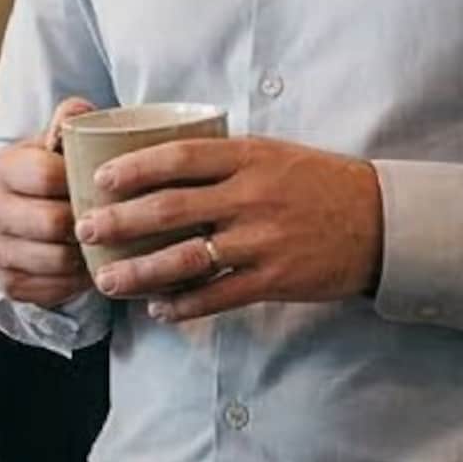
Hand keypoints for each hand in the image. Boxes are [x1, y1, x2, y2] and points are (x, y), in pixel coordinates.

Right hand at [0, 97, 97, 306]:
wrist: (17, 209)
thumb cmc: (46, 169)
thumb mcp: (55, 140)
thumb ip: (69, 119)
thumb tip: (79, 114)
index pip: (47, 175)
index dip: (83, 180)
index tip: (106, 182)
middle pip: (53, 223)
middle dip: (88, 221)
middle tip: (112, 217)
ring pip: (56, 260)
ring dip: (87, 255)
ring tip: (105, 242)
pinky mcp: (6, 284)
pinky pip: (52, 289)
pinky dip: (76, 280)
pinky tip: (88, 264)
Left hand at [75, 135, 384, 323]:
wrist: (378, 221)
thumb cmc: (318, 181)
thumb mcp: (274, 153)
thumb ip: (226, 159)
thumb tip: (168, 161)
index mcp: (249, 157)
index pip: (180, 157)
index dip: (136, 168)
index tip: (101, 179)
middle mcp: (251, 196)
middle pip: (172, 209)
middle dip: (121, 221)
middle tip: (84, 230)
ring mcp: (262, 240)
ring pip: (187, 259)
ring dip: (141, 271)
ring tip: (107, 279)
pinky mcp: (274, 279)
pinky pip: (218, 295)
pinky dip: (184, 305)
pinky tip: (157, 308)